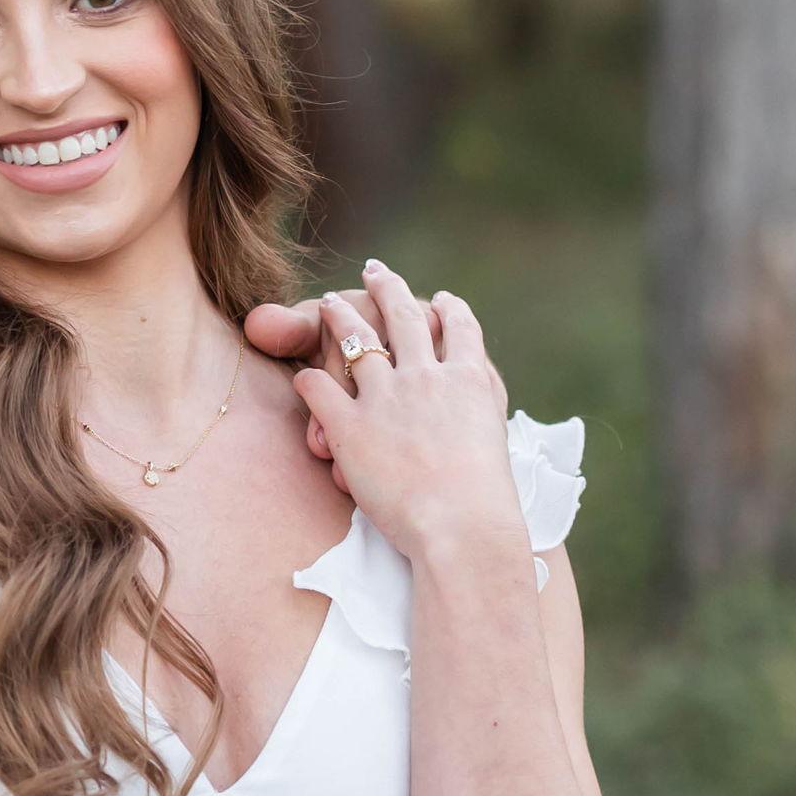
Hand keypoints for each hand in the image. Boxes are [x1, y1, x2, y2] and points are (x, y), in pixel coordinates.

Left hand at [245, 281, 506, 480]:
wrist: (463, 525)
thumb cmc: (485, 501)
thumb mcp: (495, 442)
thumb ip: (480, 412)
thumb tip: (473, 395)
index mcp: (468, 380)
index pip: (460, 329)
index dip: (450, 311)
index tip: (444, 299)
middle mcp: (426, 378)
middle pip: (403, 318)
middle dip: (387, 289)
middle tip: (375, 270)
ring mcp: (386, 399)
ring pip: (356, 341)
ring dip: (339, 316)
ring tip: (329, 302)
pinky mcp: (351, 428)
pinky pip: (317, 389)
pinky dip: (307, 379)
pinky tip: (300, 374)